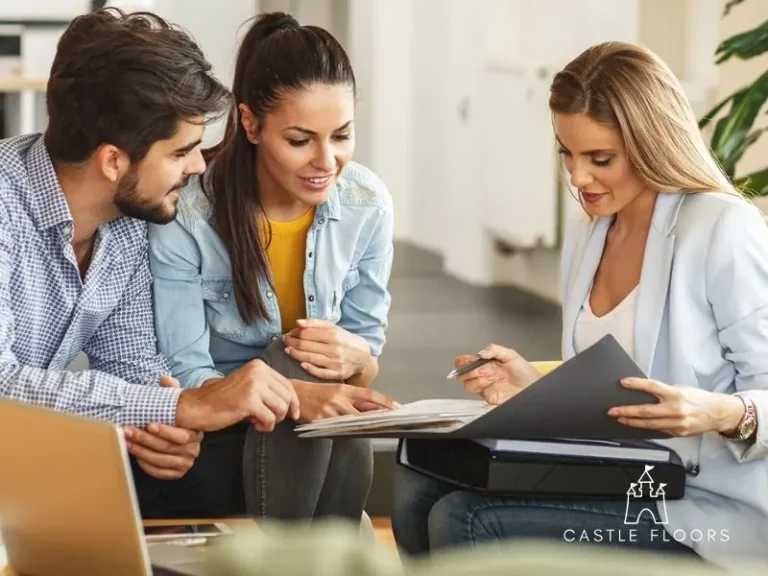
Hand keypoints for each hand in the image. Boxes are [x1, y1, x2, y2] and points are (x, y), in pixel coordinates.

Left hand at [125, 375, 202, 479]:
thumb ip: (172, 391)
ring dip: (141, 452)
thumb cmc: (179, 419)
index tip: (148, 424)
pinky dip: (147, 466)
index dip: (164, 431)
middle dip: (144, 439)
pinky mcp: (178, 472)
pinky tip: (137, 457)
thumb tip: (164, 379)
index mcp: (195, 433)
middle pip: (166, 448)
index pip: (181, 435)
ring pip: (160, 460)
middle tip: (128, 431)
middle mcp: (193, 450)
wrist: (187, 433)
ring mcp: (186, 462)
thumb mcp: (178, 403)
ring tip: (127, 442)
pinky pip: (160, 472)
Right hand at [176, 359, 299, 432]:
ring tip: (259, 421)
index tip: (293, 414)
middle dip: (283, 413)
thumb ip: (268, 388)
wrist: (199, 406)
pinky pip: (270, 419)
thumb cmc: (224, 399)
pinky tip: (254, 425)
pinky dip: (265, 426)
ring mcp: (254, 385)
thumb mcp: (249, 386)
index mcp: (259, 366)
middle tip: (269, 419)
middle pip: (287, 397)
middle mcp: (258, 372)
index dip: (294, 402)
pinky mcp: (249, 401)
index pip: (287, 384)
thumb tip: (292, 402)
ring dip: (273, 420)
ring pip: (281, 408)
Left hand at [284, 319, 370, 380]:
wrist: (362, 356)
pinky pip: (320, 373)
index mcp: (334, 335)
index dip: (295, 333)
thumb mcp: (333, 327)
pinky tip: (301, 364)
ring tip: (287, 350)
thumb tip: (298, 323)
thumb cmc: (344, 340)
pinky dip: (310, 369)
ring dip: (296, 354)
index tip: (288, 333)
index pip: (308, 333)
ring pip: (311, 359)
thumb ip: (315, 323)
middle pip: (307, 346)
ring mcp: (336, 362)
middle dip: (292, 343)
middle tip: (284, 341)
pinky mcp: (338, 374)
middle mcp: (335, 348)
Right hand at [291, 379, 397, 422]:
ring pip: (351, 424)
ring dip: (360, 428)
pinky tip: (346, 433)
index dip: (384, 401)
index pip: (369, 395)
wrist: (292, 394)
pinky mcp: (320, 422)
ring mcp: (329, 411)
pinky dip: (343, 432)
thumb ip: (353, 399)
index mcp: (343, 389)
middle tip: (389, 424)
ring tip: (370, 431)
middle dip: (375, 420)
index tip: (397, 407)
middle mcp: (338, 399)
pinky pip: (336, 431)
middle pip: (363, 413)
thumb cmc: (315, 392)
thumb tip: (373, 408)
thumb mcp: (335, 390)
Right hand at [455, 344, 538, 404]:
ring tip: (485, 377)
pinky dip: (481, 389)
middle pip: (464, 374)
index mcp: (486, 363)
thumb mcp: (511, 354)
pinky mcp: (489, 396)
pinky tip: (489, 384)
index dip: (462, 362)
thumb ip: (494, 349)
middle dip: (467, 372)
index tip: (463, 362)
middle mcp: (484, 374)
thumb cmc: (525, 371)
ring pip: (468, 385)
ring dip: (474, 380)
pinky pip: (479, 394)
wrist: (533, 386)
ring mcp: (486, 386)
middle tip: (476, 369)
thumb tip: (480, 352)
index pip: (466, 362)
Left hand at [608, 378, 745, 436]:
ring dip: (632, 422)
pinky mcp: (677, 433)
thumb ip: (663, 392)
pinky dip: (645, 428)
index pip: (652, 387)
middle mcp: (676, 410)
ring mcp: (677, 424)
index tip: (622, 382)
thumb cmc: (697, 398)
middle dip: (626, 411)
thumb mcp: (680, 389)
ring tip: (620, 419)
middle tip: (612, 411)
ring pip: (649, 425)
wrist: (718, 413)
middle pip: (646, 411)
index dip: (636, 384)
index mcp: (676, 394)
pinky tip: (635, 425)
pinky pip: (657, 431)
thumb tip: (642, 393)